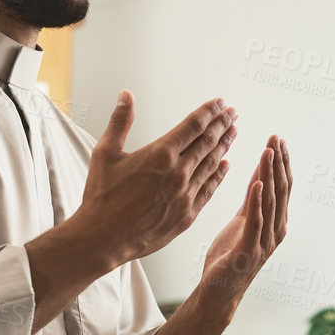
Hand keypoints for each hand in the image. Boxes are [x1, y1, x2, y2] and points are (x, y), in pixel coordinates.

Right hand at [77, 91, 236, 263]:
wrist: (103, 239)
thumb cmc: (101, 197)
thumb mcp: (105, 153)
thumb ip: (120, 122)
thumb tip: (126, 95)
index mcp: (160, 154)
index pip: (194, 126)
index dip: (209, 111)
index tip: (220, 103)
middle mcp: (178, 173)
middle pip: (208, 142)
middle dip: (222, 125)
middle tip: (233, 113)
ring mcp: (185, 195)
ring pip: (212, 164)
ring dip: (224, 146)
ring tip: (233, 133)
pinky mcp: (187, 215)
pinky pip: (209, 190)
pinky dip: (219, 175)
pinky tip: (226, 165)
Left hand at [201, 135, 290, 307]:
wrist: (218, 291)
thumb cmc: (230, 256)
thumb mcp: (242, 221)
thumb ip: (253, 200)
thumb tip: (260, 173)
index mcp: (275, 222)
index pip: (283, 186)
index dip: (282, 162)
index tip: (278, 139)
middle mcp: (275, 231)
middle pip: (281, 190)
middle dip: (279, 162)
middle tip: (277, 138)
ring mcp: (264, 242)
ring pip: (271, 201)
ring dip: (270, 175)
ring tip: (268, 152)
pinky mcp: (249, 251)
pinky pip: (255, 222)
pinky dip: (258, 201)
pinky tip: (258, 184)